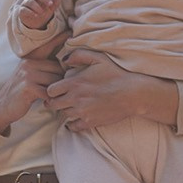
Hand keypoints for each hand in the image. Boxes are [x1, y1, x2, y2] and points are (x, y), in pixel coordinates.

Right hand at [0, 37, 64, 134]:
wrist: (1, 106)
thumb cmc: (20, 92)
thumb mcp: (29, 75)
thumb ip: (43, 67)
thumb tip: (65, 64)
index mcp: (30, 58)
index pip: (48, 45)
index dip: (60, 37)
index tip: (71, 30)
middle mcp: (29, 63)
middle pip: (58, 68)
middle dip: (60, 80)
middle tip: (57, 90)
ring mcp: (28, 74)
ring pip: (55, 80)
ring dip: (55, 91)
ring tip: (51, 97)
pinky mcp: (28, 87)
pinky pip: (49, 92)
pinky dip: (50, 99)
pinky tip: (46, 102)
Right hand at [17, 0, 59, 30]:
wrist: (34, 23)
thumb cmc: (42, 13)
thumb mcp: (49, 10)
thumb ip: (53, 5)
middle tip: (50, 4)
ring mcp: (25, 4)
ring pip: (30, 2)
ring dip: (37, 7)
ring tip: (42, 12)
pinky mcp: (22, 11)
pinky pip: (24, 10)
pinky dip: (30, 12)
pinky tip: (35, 15)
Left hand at [46, 49, 177, 131]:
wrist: (132, 94)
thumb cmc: (116, 74)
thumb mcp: (98, 58)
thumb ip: (78, 55)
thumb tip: (63, 59)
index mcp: (74, 83)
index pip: (50, 91)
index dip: (51, 90)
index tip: (57, 89)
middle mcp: (75, 99)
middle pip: (53, 105)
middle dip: (54, 101)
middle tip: (60, 99)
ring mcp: (82, 112)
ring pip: (63, 115)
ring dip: (65, 110)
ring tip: (72, 105)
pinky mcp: (90, 122)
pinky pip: (74, 127)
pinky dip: (73, 124)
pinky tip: (77, 118)